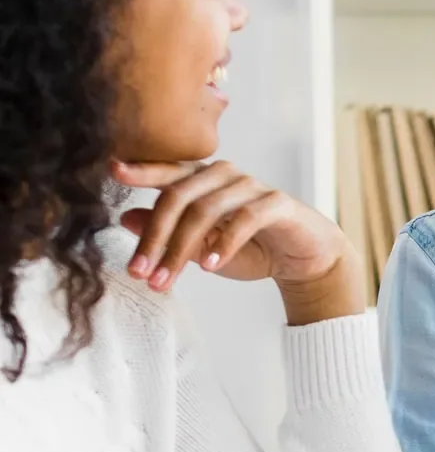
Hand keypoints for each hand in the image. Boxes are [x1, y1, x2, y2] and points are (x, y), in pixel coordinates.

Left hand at [113, 159, 354, 292]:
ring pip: (205, 209)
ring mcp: (252, 186)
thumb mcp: (202, 246)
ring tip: (167, 280)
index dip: (141, 170)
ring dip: (181, 248)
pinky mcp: (277, 204)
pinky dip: (224, 243)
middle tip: (138, 272)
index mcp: (204, 179)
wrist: (305, 260)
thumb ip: (169, 232)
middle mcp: (225, 175)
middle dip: (154, 238)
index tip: (112, 171)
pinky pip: (244, 219)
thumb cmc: (253, 249)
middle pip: (178, 197)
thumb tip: (125, 218)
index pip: (167, 172)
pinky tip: (210, 265)